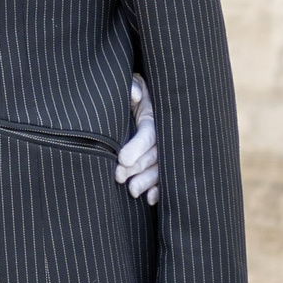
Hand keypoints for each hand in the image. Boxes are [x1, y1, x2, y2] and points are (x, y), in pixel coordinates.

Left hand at [116, 76, 158, 203]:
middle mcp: (161, 134)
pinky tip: (151, 198)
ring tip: (132, 191)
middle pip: (153, 154)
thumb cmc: (132, 91)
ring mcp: (163, 149)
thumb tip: (135, 95)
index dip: (136, 147)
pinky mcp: (161, 160)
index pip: (148, 134)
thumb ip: (132, 88)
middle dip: (137, 168)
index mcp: (154, 116)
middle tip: (118, 177)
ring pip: (159, 168)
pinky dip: (158, 188)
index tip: (122, 159)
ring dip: (147, 181)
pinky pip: (163, 176)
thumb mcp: (133, 84)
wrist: (139, 96)